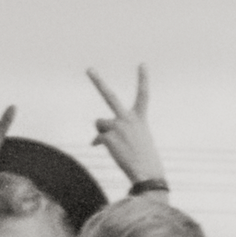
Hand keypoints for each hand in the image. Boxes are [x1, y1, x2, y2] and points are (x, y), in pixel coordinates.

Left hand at [88, 65, 165, 187]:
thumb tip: (93, 140)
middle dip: (98, 82)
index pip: (143, 95)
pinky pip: (97, 138)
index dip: (143, 79)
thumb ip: (116, 133)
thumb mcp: (134, 141)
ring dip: (102, 132)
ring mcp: (118, 127)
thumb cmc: (142, 159)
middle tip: (88, 69)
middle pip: (110, 96)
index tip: (142, 64)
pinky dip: (98, 143)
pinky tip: (105, 149)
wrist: (147, 172)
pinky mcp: (109, 137)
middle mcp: (128, 118)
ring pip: (99, 123)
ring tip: (115, 144)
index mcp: (139, 118)